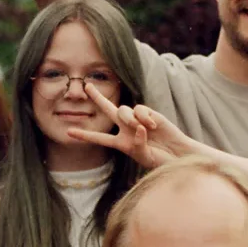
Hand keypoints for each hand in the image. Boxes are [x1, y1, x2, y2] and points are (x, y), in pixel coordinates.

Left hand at [66, 84, 195, 169]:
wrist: (179, 155)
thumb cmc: (161, 160)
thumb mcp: (145, 157)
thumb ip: (137, 145)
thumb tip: (136, 128)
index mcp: (121, 143)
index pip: (100, 138)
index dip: (85, 136)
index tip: (69, 132)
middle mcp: (126, 129)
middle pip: (108, 110)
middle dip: (98, 98)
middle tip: (86, 86)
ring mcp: (138, 120)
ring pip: (123, 110)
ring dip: (129, 118)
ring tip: (143, 129)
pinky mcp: (150, 114)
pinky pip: (140, 109)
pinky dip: (144, 116)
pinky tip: (152, 125)